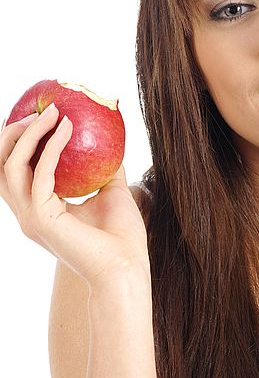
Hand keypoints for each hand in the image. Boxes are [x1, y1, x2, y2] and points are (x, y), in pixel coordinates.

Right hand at [0, 103, 150, 288]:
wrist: (127, 267)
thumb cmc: (122, 236)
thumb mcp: (111, 191)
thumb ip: (103, 167)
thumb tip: (108, 140)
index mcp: (40, 210)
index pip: (16, 170)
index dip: (20, 141)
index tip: (38, 114)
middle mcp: (28, 214)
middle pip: (1, 166)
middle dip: (14, 133)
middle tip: (40, 110)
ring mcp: (31, 218)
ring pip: (11, 166)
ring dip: (29, 134)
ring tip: (52, 112)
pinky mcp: (42, 219)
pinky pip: (41, 174)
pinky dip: (52, 146)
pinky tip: (68, 128)